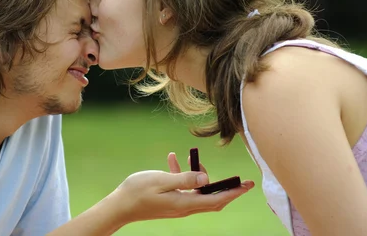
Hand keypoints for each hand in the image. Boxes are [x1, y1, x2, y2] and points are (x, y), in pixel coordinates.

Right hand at [110, 154, 253, 224]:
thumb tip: (207, 178)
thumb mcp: (161, 180)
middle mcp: (184, 207)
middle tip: (239, 178)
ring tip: (190, 158)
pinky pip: (184, 189)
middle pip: (213, 199)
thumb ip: (185, 178)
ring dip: (201, 177)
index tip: (248, 185)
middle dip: (226, 188)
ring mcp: (177, 205)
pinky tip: (172, 160)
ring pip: (199, 192)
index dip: (234, 192)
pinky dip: (184, 176)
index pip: (217, 200)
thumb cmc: (137, 192)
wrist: (118, 207)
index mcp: (184, 203)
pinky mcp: (170, 202)